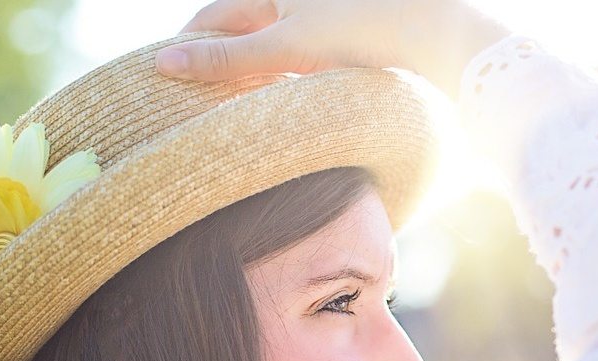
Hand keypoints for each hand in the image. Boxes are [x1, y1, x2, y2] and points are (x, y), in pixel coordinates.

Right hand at [155, 0, 513, 100]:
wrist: (435, 40)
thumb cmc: (362, 32)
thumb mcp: (287, 46)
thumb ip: (228, 59)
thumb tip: (163, 65)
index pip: (214, 16)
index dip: (188, 47)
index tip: (163, 79)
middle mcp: (299, 0)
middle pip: (241, 31)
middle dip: (216, 61)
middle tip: (188, 99)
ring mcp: (323, 22)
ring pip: (272, 50)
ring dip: (250, 76)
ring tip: (227, 112)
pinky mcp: (347, 45)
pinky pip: (301, 65)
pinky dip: (283, 83)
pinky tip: (280, 109)